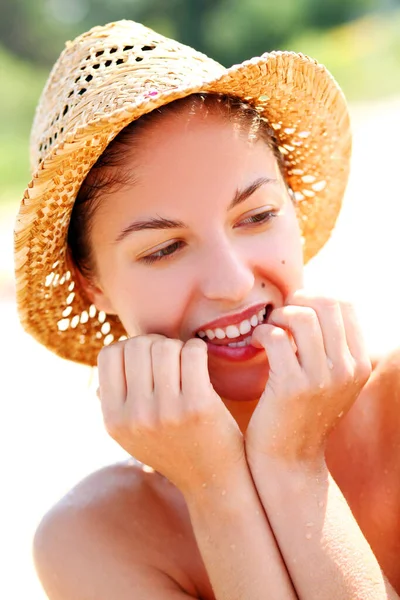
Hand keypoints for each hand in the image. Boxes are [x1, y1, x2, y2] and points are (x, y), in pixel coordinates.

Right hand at [97, 335, 243, 494]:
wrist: (212, 480)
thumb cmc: (173, 447)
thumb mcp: (131, 433)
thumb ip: (116, 398)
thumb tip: (111, 356)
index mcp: (113, 419)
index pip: (109, 354)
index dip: (128, 347)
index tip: (147, 359)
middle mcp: (135, 416)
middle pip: (138, 345)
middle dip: (156, 344)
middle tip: (172, 359)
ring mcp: (166, 412)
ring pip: (165, 346)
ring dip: (178, 347)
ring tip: (186, 363)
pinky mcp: (198, 406)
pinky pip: (192, 352)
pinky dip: (197, 349)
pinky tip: (201, 362)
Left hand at [245, 291, 370, 465]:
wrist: (288, 459)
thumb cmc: (302, 412)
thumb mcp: (331, 381)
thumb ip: (332, 346)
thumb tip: (313, 301)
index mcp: (359, 364)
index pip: (346, 305)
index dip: (316, 297)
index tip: (297, 307)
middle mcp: (347, 370)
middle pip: (327, 304)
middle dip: (298, 300)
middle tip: (281, 314)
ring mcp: (321, 378)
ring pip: (301, 317)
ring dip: (279, 316)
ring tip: (270, 329)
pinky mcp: (291, 386)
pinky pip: (276, 337)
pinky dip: (262, 332)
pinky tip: (257, 343)